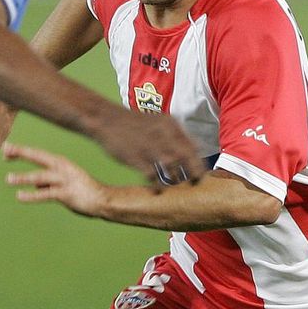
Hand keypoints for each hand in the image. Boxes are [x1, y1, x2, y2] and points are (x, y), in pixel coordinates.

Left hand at [4, 143, 108, 216]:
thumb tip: (34, 186)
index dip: (21, 150)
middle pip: (38, 157)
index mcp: (60, 163)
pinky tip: (20, 196)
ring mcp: (64, 180)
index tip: (6, 148)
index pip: (37, 154)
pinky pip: (46, 194)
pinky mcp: (66, 194)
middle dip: (21, 153)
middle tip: (5, 150)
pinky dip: (32, 196)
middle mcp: (61, 168)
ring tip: (8, 179)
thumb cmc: (83, 190)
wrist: (103, 200)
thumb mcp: (64, 181)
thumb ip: (48, 181)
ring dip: (23, 177)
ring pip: (40, 177)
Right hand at [87, 106, 204, 186]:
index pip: (192, 146)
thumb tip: (186, 151)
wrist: (105, 118)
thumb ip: (171, 135)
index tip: (202, 173)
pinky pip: (152, 175)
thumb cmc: (131, 123)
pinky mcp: (136, 157)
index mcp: (170, 125)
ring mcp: (150, 146)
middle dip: (193, 172)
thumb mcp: (156, 122)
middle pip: (186, 157)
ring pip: (172, 167)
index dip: (199, 161)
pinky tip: (158, 190)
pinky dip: (157, 184)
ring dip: (176, 179)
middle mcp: (163, 134)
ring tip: (177, 187)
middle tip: (195, 184)